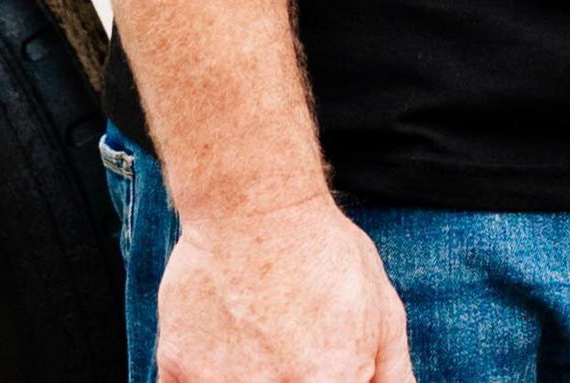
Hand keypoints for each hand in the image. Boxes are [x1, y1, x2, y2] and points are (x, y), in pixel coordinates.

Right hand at [156, 193, 416, 382]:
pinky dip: (207, 376)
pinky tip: (225, 346)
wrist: (252, 204)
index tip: (325, 368)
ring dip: (248, 377)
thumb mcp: (383, 312)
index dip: (333, 380)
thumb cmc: (323, 252)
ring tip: (261, 343)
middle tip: (290, 350)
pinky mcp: (176, 369)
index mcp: (330, 382)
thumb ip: (392, 375)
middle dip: (291, 377)